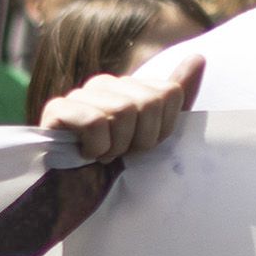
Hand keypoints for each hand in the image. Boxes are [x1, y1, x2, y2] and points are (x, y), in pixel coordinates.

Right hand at [43, 32, 203, 161]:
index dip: (162, 130)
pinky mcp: (57, 109)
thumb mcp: (154, 135)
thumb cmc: (113, 168)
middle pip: (149, 102)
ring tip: (102, 156)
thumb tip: (198, 57)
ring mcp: (80, 94)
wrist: (71, 198)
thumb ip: (177, 99)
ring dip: (116, 147)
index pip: (170, 93)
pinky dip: (96, 148)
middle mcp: (105, 84)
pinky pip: (95, 122)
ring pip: (123, 111)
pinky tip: (85, 155)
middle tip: (121, 155)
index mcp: (130, 87)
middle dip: (140, 140)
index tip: (142, 146)